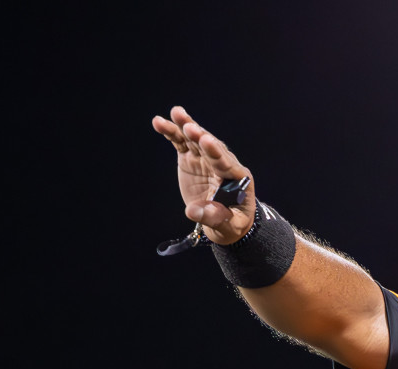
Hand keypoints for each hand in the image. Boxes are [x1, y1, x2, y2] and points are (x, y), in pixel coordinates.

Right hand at [151, 105, 255, 244]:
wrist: (223, 221)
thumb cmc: (231, 224)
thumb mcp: (228, 226)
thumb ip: (214, 217)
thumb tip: (193, 212)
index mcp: (238, 178)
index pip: (226, 163)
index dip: (216, 152)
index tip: (206, 141)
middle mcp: (222, 163)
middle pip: (212, 147)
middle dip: (200, 136)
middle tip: (190, 127)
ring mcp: (206, 158)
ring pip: (196, 140)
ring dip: (186, 126)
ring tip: (176, 113)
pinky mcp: (191, 158)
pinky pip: (181, 143)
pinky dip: (171, 133)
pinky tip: (159, 122)